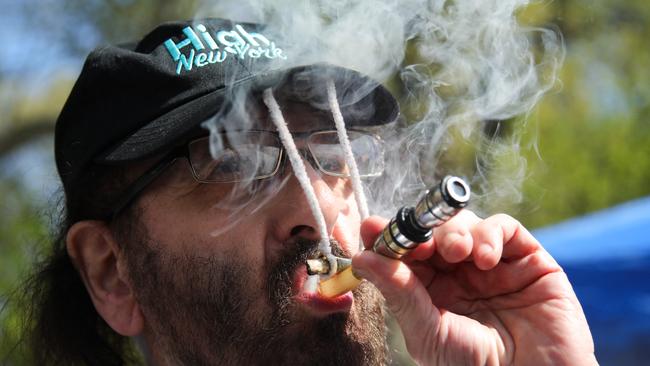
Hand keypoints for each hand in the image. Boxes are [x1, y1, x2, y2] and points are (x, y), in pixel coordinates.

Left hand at [352, 211, 596, 365]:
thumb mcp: (430, 333)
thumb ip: (400, 293)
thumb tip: (361, 258)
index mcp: (429, 291)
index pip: (403, 253)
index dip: (388, 237)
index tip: (373, 228)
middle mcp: (458, 274)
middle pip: (431, 232)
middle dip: (421, 230)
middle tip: (419, 242)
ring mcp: (491, 263)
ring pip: (463, 223)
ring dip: (454, 231)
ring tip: (457, 252)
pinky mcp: (525, 257)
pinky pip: (503, 227)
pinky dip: (490, 233)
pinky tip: (485, 259)